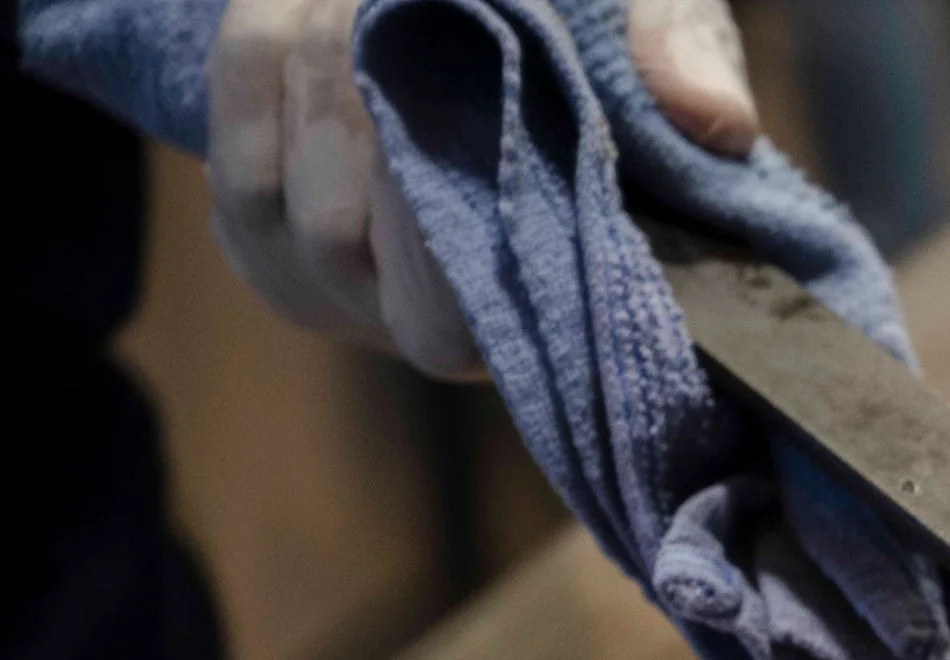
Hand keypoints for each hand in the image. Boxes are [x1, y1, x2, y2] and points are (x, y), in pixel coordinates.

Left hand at [207, 0, 761, 379]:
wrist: (474, 21)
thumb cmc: (591, 32)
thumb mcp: (650, 12)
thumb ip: (682, 48)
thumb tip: (715, 117)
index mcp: (539, 309)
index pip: (449, 320)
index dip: (423, 220)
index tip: (435, 88)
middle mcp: (426, 327)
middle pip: (335, 242)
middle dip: (352, 104)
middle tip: (394, 7)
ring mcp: (334, 294)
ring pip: (272, 190)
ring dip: (313, 61)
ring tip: (369, 1)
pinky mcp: (258, 241)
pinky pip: (225, 150)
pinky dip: (261, 60)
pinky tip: (318, 15)